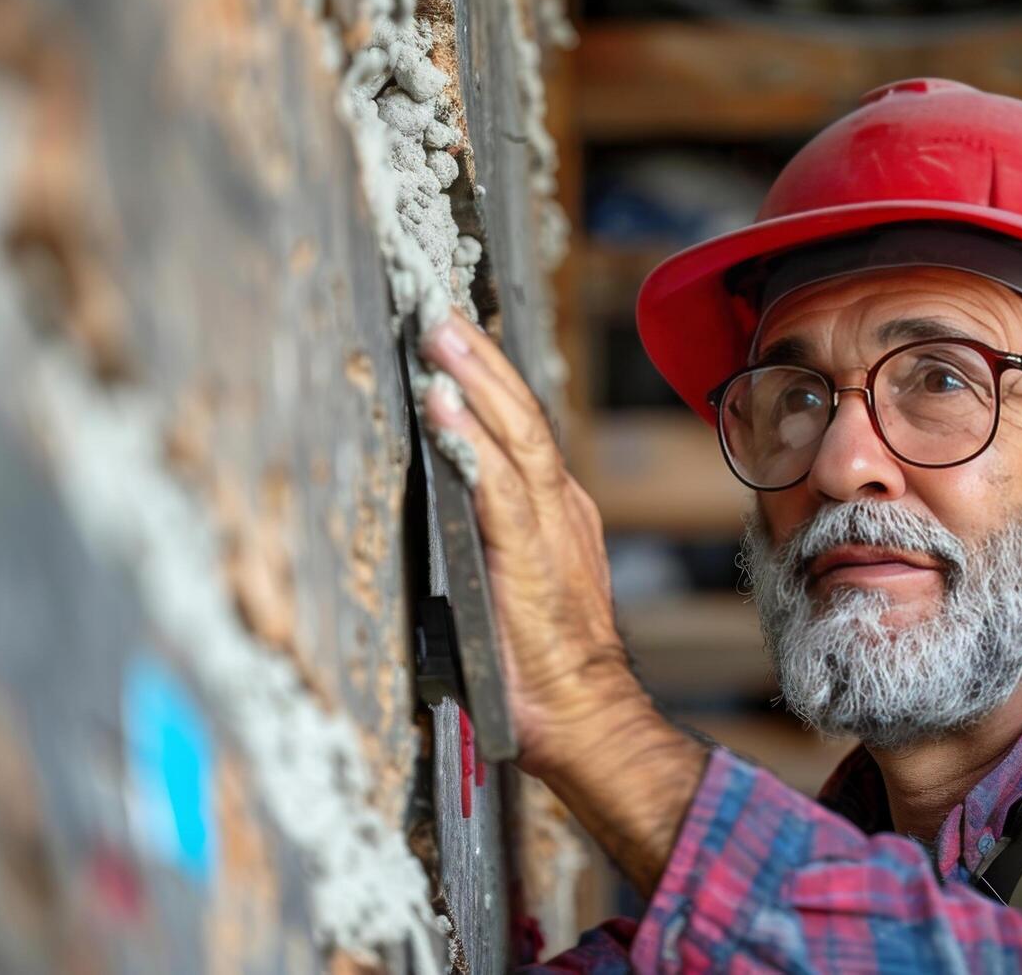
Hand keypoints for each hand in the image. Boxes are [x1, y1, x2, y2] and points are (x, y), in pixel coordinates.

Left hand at [417, 310, 625, 769]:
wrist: (583, 715)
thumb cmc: (542, 667)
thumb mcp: (517, 588)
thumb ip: (491, 542)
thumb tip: (441, 509)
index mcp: (555, 513)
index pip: (521, 428)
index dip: (489, 379)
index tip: (453, 336)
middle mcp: (558, 507)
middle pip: (521, 412)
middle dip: (480, 356)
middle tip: (438, 306)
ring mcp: (548, 527)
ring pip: (515, 432)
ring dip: (475, 377)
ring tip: (439, 331)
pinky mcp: (528, 554)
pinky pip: (497, 484)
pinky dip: (471, 439)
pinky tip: (443, 404)